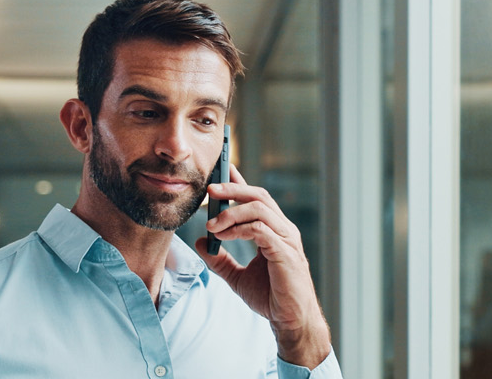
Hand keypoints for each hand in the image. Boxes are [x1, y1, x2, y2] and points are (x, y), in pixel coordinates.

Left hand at [193, 164, 330, 367]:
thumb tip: (201, 242)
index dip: (239, 182)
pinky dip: (238, 229)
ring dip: (231, 211)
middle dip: (232, 189)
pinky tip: (222, 237)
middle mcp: (284, 230)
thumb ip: (220, 259)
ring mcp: (287, 239)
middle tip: (209, 189)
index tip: (220, 169)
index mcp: (276, 230)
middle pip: (259, 195)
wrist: (290, 320)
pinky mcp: (285, 253)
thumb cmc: (271, 297)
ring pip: (260, 208)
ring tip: (211, 224)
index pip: (257, 198)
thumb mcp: (237, 277)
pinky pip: (260, 230)